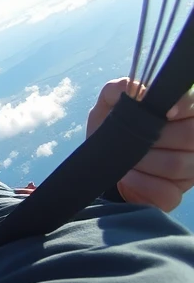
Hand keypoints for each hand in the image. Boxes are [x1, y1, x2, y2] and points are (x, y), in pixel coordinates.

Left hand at [87, 78, 193, 210]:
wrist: (97, 167)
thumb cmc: (110, 132)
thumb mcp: (106, 108)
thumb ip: (115, 91)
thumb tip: (129, 87)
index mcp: (183, 115)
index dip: (185, 106)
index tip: (165, 113)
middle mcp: (193, 141)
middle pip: (191, 136)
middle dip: (155, 139)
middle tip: (131, 140)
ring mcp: (189, 170)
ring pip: (177, 165)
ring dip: (144, 162)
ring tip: (126, 160)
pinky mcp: (175, 195)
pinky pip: (166, 192)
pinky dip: (141, 185)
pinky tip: (127, 178)